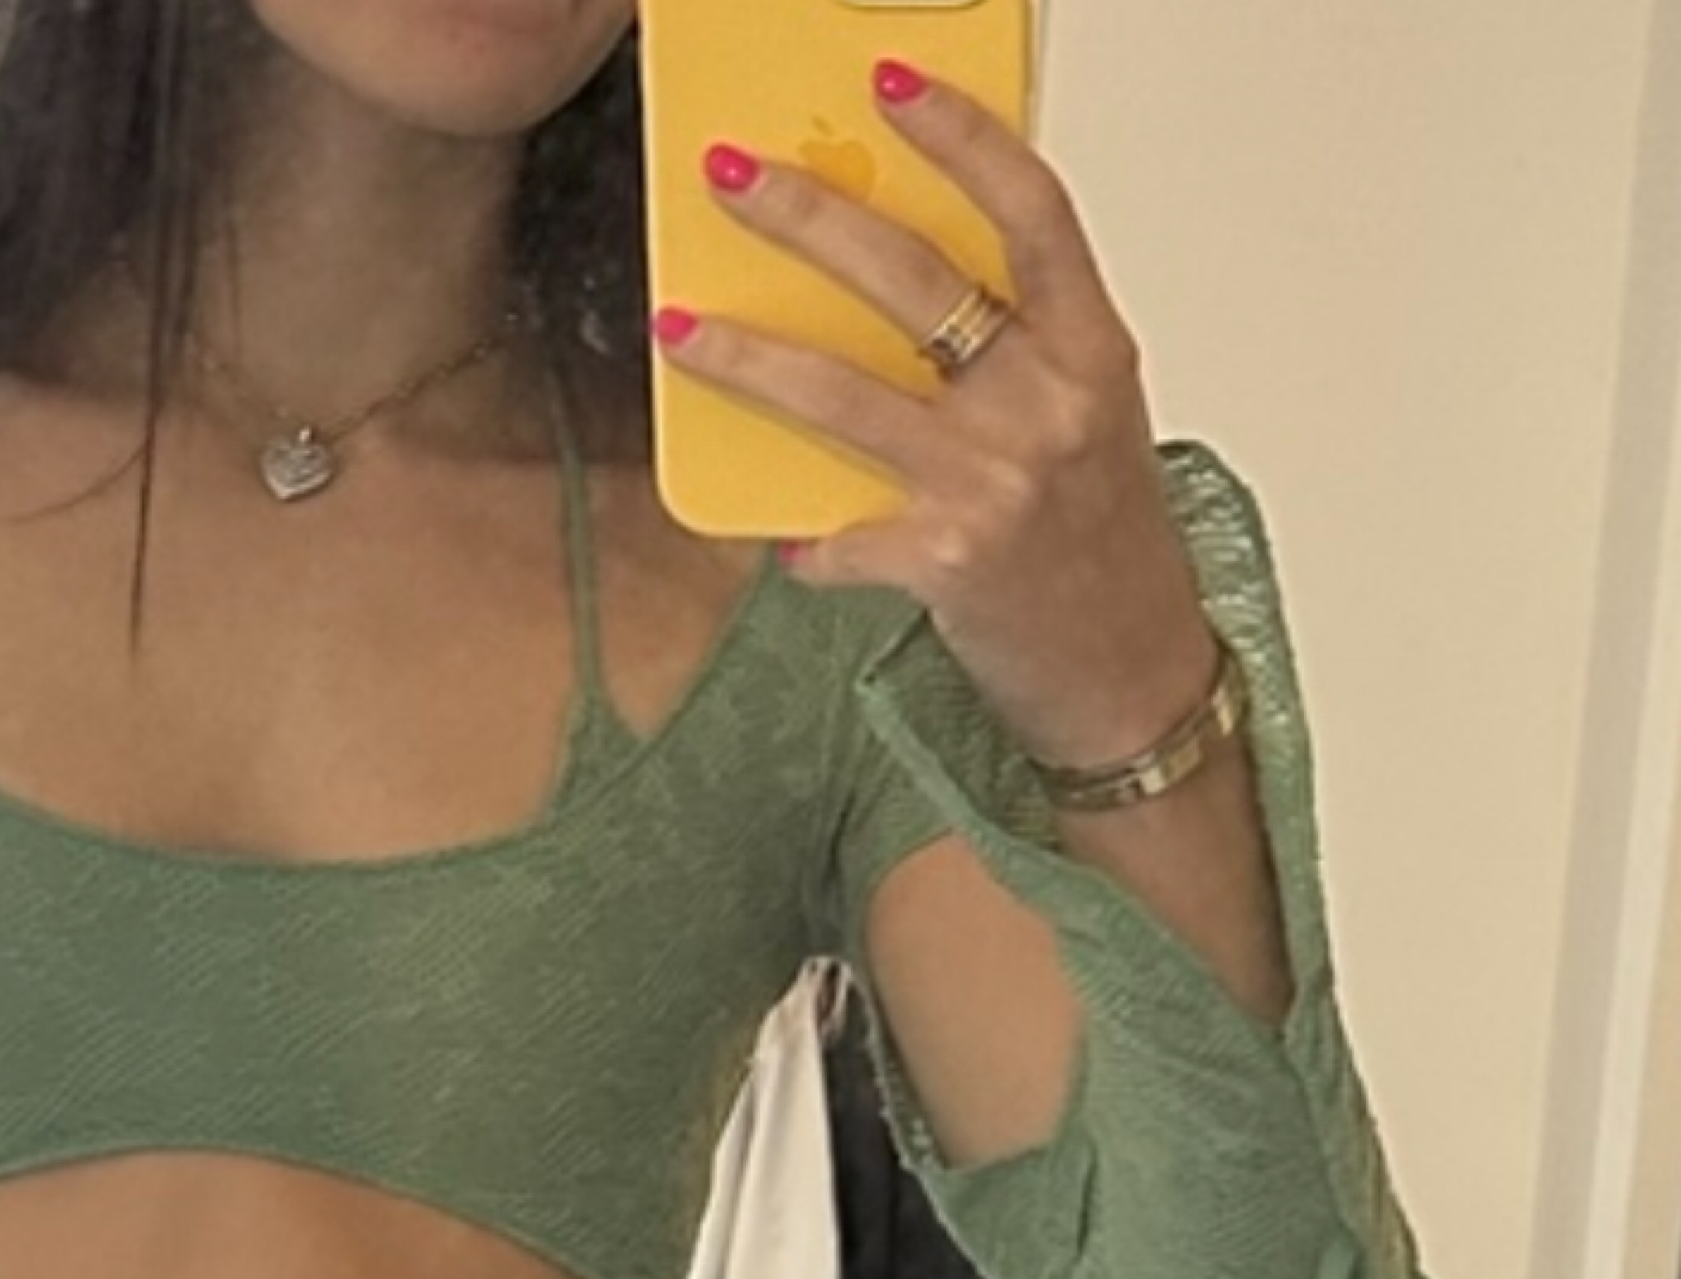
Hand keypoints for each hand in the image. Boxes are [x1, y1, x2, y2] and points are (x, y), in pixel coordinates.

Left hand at [652, 58, 1223, 768]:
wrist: (1129, 669)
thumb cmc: (1098, 539)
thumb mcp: (1082, 416)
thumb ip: (1012, 348)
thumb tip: (888, 282)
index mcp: (1091, 347)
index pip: (1029, 209)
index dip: (960, 135)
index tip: (888, 79)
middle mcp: (1047, 403)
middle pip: (912, 279)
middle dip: (809, 215)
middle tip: (728, 174)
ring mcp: (995, 482)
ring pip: (845, 397)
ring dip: (748, 359)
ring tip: (678, 324)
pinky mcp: (947, 562)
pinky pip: (839, 538)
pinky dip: (800, 543)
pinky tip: (776, 542)